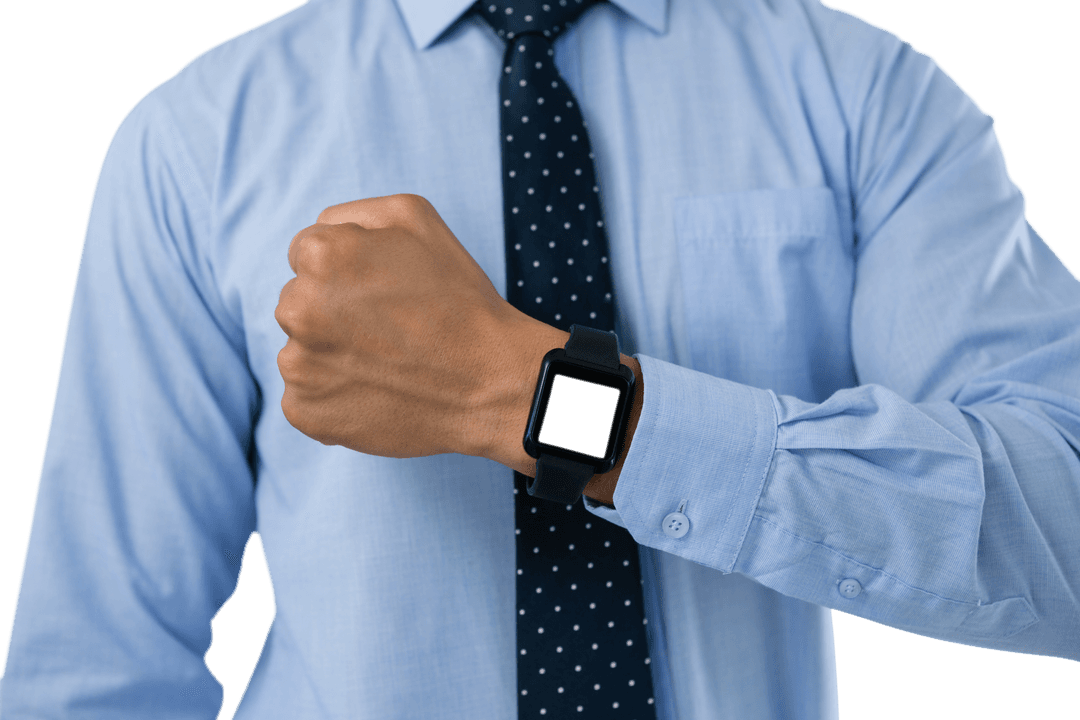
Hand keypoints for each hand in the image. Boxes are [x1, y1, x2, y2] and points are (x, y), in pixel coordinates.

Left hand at [275, 193, 518, 458]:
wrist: (490, 384)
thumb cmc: (459, 299)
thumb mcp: (416, 217)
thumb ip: (353, 213)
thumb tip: (318, 234)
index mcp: (321, 255)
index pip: (305, 254)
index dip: (347, 269)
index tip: (382, 291)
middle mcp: (297, 308)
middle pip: (298, 301)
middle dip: (332, 310)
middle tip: (389, 329)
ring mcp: (298, 366)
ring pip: (301, 350)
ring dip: (332, 354)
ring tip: (386, 363)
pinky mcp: (305, 412)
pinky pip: (305, 397)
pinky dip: (333, 397)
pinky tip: (376, 392)